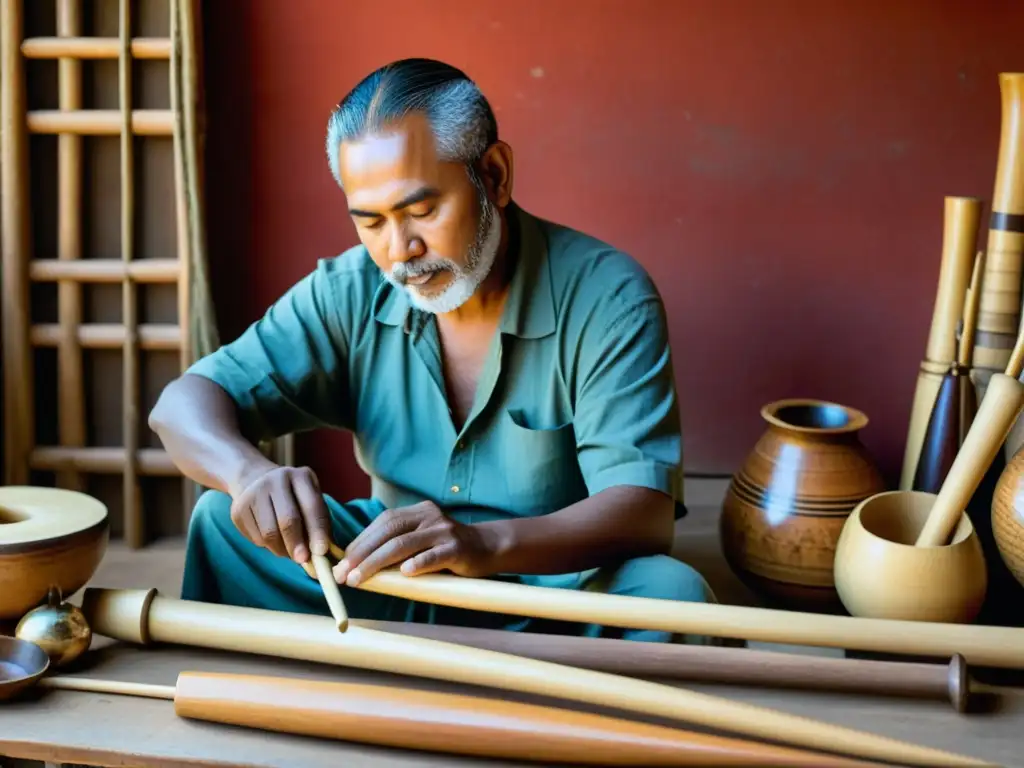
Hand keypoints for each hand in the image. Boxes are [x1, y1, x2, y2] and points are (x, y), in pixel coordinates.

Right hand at [229, 463, 331, 563]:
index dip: (317, 530)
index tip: (321, 551)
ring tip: (289, 551)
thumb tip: (324, 554)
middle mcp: (276, 480)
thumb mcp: (309, 499)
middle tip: (302, 560)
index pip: (312, 506)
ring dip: (282, 549)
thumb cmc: (292, 496)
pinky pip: (256, 538)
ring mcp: (254, 493)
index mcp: (300, 476)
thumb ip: (319, 523)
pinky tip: (273, 540)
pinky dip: (267, 546)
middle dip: (297, 544)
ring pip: (269, 533)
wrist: (254, 479)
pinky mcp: (238, 510)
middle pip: (287, 520)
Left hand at [333, 501, 496, 585]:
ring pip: (405, 544)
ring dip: (378, 562)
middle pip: (389, 532)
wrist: (488, 548)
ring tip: (360, 578)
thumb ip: (397, 547)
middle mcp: (429, 516)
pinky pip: (434, 555)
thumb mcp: (421, 541)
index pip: (382, 523)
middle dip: (362, 554)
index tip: (340, 563)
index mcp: (417, 511)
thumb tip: (358, 566)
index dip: (359, 542)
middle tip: (343, 574)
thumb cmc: (447, 550)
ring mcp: (444, 530)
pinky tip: (404, 573)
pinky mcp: (458, 548)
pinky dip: (418, 563)